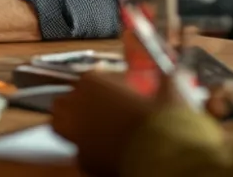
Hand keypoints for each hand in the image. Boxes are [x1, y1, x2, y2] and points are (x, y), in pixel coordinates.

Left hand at [53, 73, 188, 176]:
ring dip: (72, 124)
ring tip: (93, 130)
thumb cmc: (164, 121)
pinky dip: (90, 150)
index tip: (122, 94)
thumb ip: (166, 79)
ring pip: (60, 123)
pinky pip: (79, 151)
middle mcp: (77, 105)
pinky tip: (106, 151)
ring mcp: (75, 133)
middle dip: (78, 105)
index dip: (107, 87)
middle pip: (65, 101)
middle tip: (100, 111)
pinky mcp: (82, 159)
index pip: (90, 79)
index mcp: (93, 82)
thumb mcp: (170, 92)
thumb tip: (173, 73)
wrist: (165, 156)